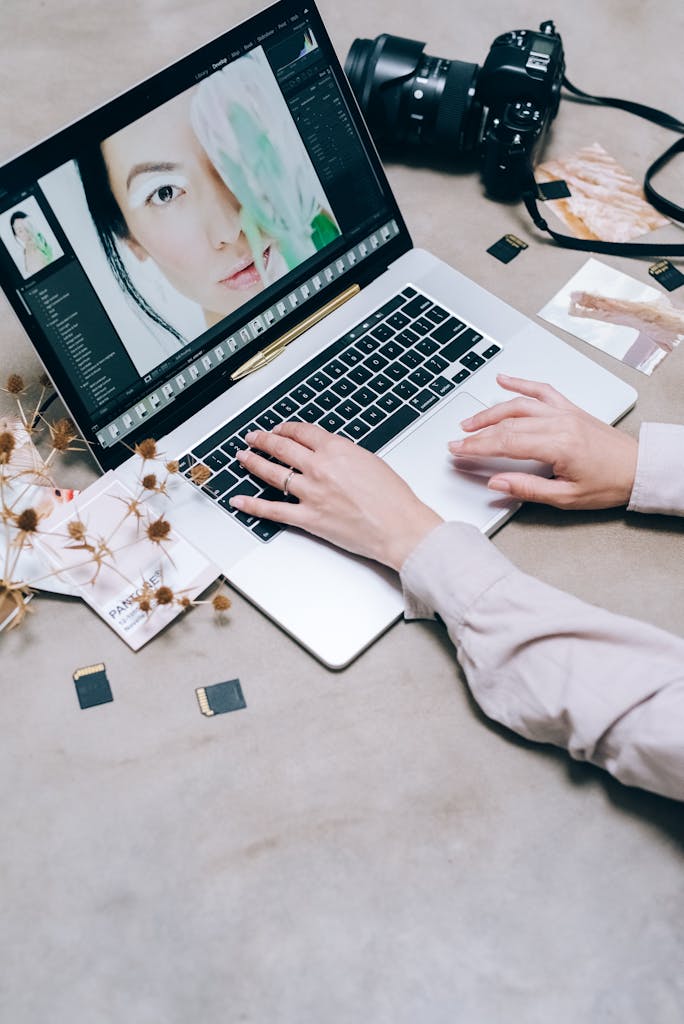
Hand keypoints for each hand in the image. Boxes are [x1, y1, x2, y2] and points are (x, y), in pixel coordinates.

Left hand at [231, 422, 442, 570]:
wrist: (399, 527)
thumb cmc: (393, 498)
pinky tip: (239, 500)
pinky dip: (253, 505)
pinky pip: (274, 510)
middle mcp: (320, 468)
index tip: (280, 429)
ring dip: (253, 463)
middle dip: (263, 440)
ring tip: (243, 458)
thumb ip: (344, 455)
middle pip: (282, 448)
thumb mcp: (370, 461)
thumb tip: (328, 454)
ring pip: (272, 473)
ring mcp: (311, 493)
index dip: (286, 428)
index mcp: (336, 449)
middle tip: (253, 438)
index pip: (302, 432)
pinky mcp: (308, 518)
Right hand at [449, 374, 638, 509]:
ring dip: (490, 412)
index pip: (507, 443)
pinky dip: (520, 383)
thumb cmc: (609, 484)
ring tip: (470, 422)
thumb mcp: (566, 498)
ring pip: (518, 405)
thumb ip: (527, 489)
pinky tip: (503, 380)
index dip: (477, 447)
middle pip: (507, 424)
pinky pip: (541, 390)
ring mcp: (565, 412)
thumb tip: (496, 482)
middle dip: (477, 434)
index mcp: (559, 445)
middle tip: (456, 442)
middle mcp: (560, 423)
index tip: (458, 451)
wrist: (639, 469)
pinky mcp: (570, 409)